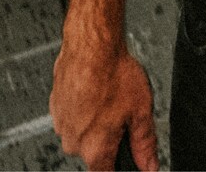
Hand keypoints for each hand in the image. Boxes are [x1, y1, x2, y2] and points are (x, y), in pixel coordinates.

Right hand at [50, 40, 158, 169]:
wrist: (91, 45)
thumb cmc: (114, 73)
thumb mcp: (141, 110)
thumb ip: (145, 143)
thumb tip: (149, 165)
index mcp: (95, 149)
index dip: (120, 164)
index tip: (125, 152)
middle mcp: (73, 142)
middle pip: (95, 150)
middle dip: (109, 136)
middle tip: (122, 112)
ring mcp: (61, 123)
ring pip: (82, 131)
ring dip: (95, 119)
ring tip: (108, 96)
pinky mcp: (55, 106)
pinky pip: (72, 114)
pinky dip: (83, 105)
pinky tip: (95, 89)